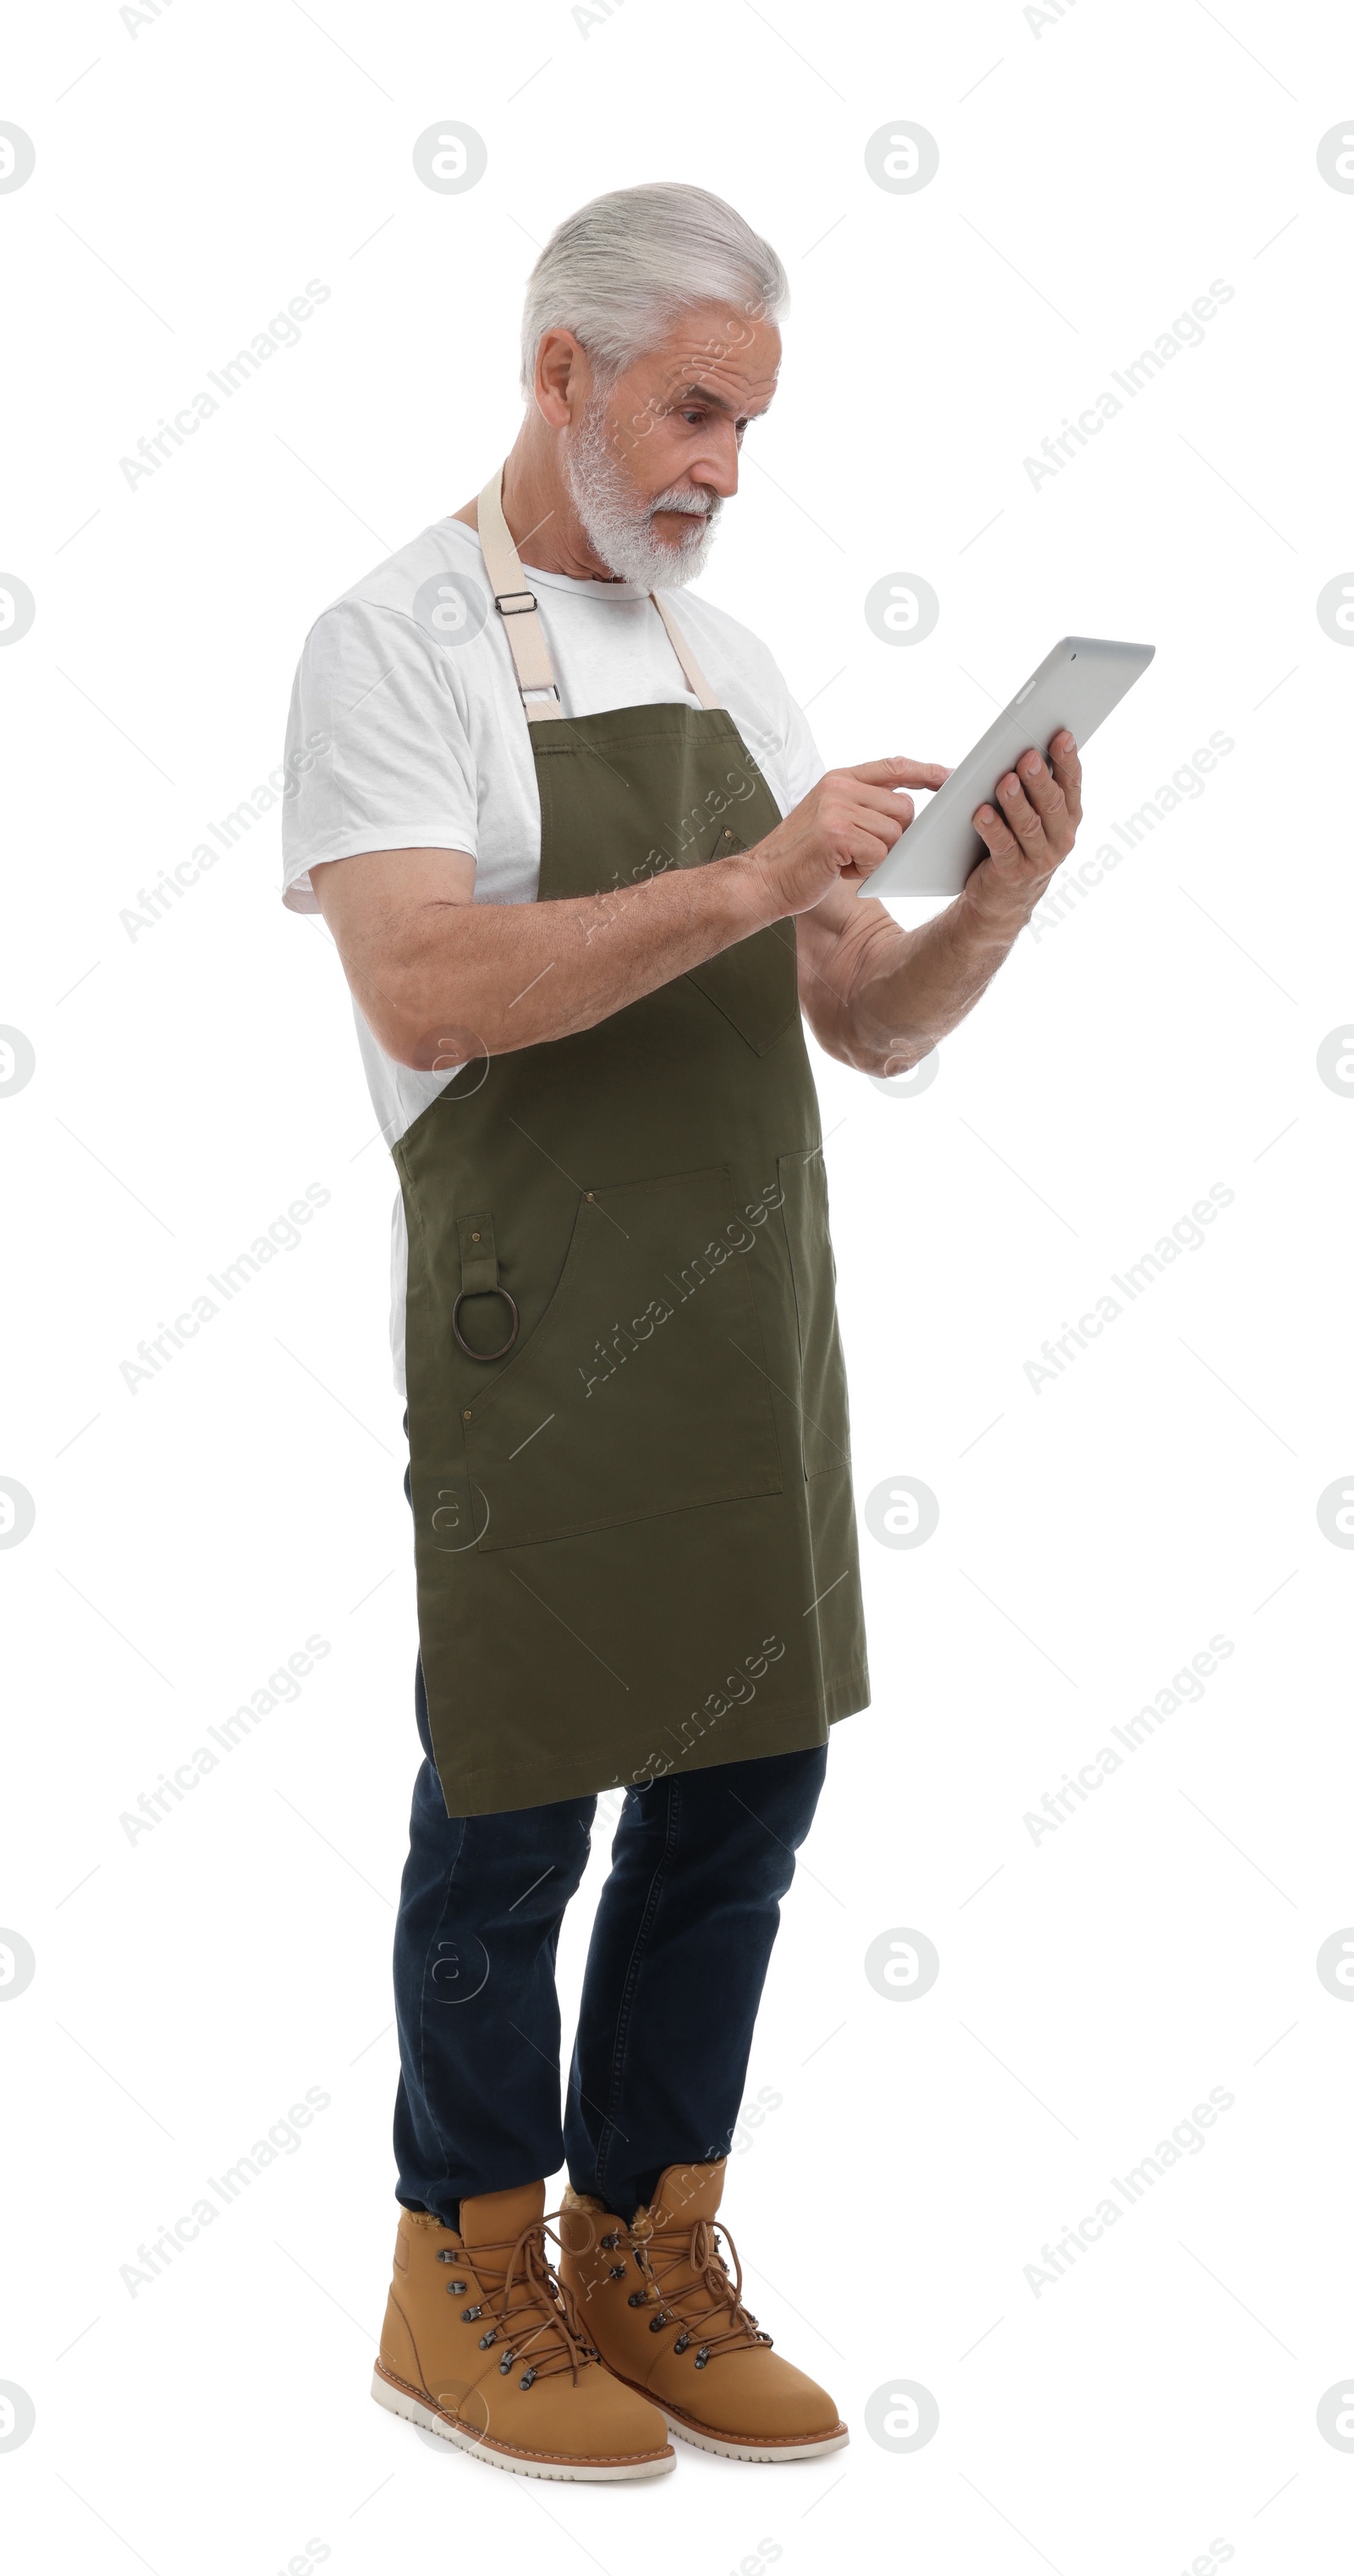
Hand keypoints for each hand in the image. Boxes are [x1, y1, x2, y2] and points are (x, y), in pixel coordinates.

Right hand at [749, 756, 950, 917]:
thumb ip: (864, 806)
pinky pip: (879, 854)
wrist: (762, 880)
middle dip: (893, 837)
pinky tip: (840, 870)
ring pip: (894, 834)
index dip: (925, 772)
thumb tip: (909, 809)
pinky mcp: (836, 834)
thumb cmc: (802, 857)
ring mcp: (837, 808)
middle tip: (860, 851)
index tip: (948, 777)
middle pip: (904, 808)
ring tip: (845, 861)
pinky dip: (865, 870)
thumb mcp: (831, 818)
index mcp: (840, 779)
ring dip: (876, 857)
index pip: (893, 766)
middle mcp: (839, 787)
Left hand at [964, 731, 1082, 932]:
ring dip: (1016, 802)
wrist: (1003, 899)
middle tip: (1026, 757)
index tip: (1061, 736)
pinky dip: (992, 829)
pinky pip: (1002, 847)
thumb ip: (1038, 787)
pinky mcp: (1012, 873)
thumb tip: (1028, 748)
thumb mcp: (1036, 816)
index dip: (1068, 760)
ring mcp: (1038, 859)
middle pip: (1051, 804)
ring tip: (1005, 781)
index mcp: (1068, 818)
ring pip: (1028, 825)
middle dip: (1039, 779)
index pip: (1072, 784)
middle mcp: (1060, 839)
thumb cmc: (1018, 844)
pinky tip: (981, 813)